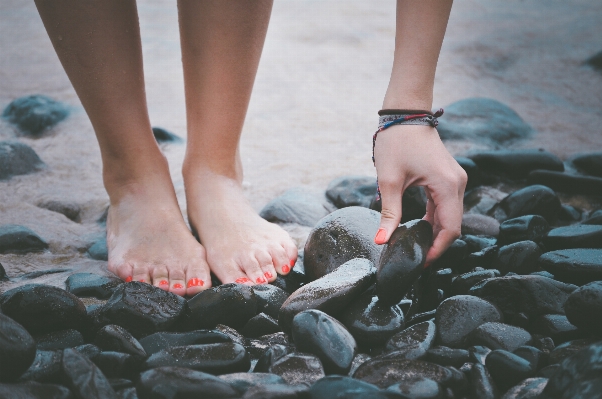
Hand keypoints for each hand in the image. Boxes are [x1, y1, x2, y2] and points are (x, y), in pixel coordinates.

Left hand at [373, 124, 466, 264]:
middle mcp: (457, 184)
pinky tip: (420, 230)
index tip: (420, 263)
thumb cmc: (396, 142)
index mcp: (447, 185)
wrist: (404, 113)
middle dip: (436, 244)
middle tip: (415, 260)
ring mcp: (455, 179)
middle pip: (453, 225)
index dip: (437, 250)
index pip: (450, 229)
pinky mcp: (448, 177)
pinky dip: (435, 219)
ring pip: (450, 216)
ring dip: (435, 233)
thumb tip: (382, 241)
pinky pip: (445, 205)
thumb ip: (389, 214)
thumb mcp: (389, 181)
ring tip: (416, 248)